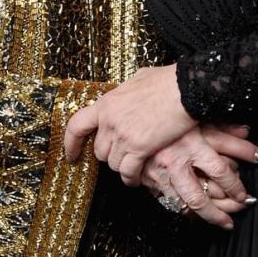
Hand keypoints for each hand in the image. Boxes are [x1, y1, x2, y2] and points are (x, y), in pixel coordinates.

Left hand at [63, 64, 195, 182]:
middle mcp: (110, 122)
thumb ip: (128, 89)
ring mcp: (123, 136)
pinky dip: (130, 178)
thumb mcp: (141, 77)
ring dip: (123, 165)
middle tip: (122, 153)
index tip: (72, 154)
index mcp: (107, 103)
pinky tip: (136, 179)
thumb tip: (130, 90)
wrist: (186, 88)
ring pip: (112, 163)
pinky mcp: (139, 148)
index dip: (71, 143)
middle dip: (110, 154)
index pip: (77, 126)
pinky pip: (127, 172)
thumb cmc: (169, 80)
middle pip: (99, 150)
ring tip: (133, 165)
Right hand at [142, 125, 257, 229]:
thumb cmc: (171, 116)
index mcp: (191, 144)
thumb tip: (247, 132)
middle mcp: (175, 162)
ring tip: (221, 219)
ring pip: (184, 205)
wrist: (135, 121)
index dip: (234, 186)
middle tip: (233, 217)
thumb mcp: (201, 118)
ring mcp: (160, 175)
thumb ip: (225, 129)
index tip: (244, 194)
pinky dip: (185, 210)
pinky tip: (196, 213)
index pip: (219, 171)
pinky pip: (170, 203)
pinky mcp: (149, 182)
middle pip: (199, 198)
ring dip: (204, 215)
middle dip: (219, 213)